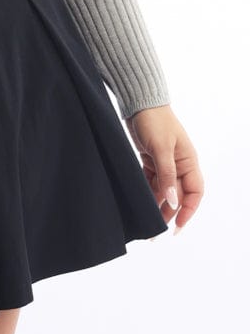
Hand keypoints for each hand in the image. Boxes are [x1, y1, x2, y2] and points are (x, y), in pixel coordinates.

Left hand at [125, 104, 203, 233]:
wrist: (138, 102)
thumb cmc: (154, 121)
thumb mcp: (161, 149)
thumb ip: (167, 176)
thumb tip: (173, 201)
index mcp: (189, 161)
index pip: (195, 192)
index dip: (188, 211)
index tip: (177, 227)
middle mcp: (179, 164)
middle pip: (178, 195)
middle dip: (169, 213)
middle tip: (157, 231)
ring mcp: (165, 163)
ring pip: (164, 190)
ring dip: (157, 205)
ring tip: (147, 223)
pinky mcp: (151, 160)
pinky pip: (152, 182)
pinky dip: (147, 193)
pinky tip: (140, 204)